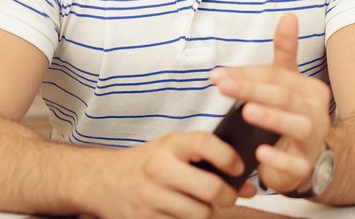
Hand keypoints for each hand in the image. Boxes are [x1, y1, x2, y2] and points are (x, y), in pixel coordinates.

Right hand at [95, 130, 254, 218]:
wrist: (104, 181)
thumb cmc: (150, 162)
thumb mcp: (174, 150)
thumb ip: (209, 160)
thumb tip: (249, 187)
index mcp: (170, 146)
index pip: (204, 143)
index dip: (228, 156)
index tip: (239, 167)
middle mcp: (158, 169)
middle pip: (209, 188)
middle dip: (228, 195)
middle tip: (230, 195)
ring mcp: (149, 197)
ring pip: (199, 213)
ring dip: (207, 211)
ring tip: (202, 203)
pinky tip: (184, 212)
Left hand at [209, 14, 331, 193]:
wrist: (309, 161)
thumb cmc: (293, 116)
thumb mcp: (288, 83)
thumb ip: (286, 51)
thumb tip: (288, 15)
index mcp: (311, 89)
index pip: (278, 76)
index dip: (248, 74)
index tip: (218, 75)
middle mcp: (316, 112)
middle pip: (284, 96)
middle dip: (252, 89)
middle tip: (222, 85)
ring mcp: (313, 140)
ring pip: (295, 125)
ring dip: (271, 117)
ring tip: (247, 111)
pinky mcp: (305, 166)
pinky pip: (295, 163)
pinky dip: (278, 158)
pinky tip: (260, 153)